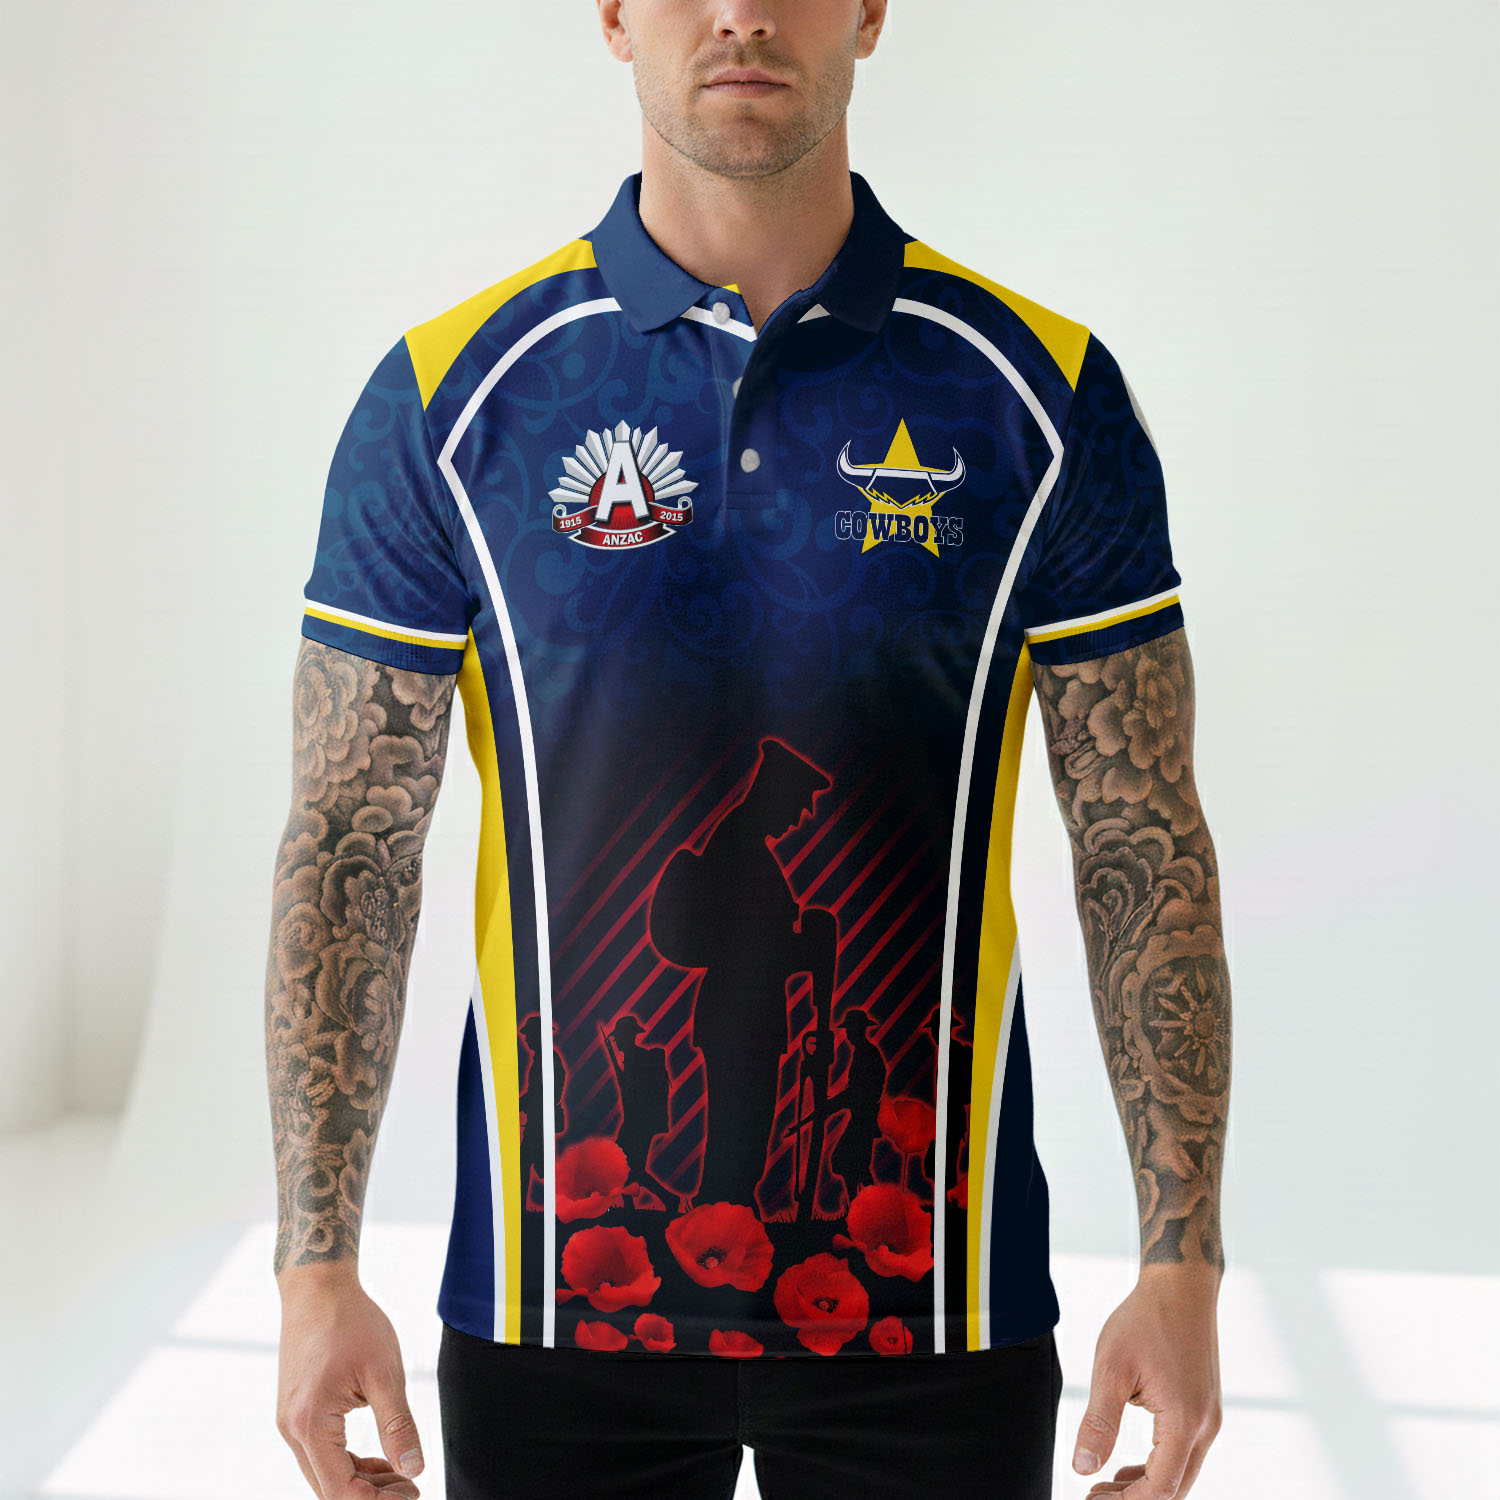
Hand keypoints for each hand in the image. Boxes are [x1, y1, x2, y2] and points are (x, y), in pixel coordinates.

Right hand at [275, 1270, 425, 1498]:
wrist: (317, 1288)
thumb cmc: (352, 1322)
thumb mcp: (385, 1373)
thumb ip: (398, 1425)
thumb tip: (415, 1470)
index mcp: (310, 1424)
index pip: (339, 1491)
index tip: (412, 1494)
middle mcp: (292, 1430)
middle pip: (328, 1489)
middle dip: (371, 1495)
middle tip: (412, 1488)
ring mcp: (290, 1421)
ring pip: (323, 1473)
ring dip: (361, 1481)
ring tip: (401, 1475)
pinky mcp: (295, 1411)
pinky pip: (319, 1453)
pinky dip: (348, 1462)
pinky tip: (379, 1459)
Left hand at [1071, 1265, 1222, 1498]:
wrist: (1181, 1286)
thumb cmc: (1145, 1320)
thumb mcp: (1112, 1368)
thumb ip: (1099, 1422)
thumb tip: (1083, 1468)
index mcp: (1185, 1421)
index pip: (1161, 1488)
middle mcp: (1205, 1426)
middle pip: (1176, 1488)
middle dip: (1136, 1498)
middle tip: (1095, 1496)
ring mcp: (1209, 1416)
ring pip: (1182, 1472)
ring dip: (1146, 1484)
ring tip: (1105, 1485)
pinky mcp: (1205, 1406)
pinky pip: (1185, 1451)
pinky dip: (1159, 1464)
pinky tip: (1130, 1465)